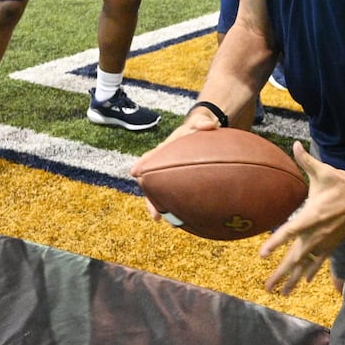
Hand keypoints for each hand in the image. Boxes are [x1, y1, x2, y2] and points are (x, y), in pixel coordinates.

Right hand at [130, 103, 224, 217]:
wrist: (204, 132)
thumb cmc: (198, 127)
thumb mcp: (199, 122)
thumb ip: (202, 122)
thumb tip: (209, 126)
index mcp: (164, 149)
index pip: (150, 157)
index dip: (142, 165)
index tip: (134, 172)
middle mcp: (163, 165)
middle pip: (152, 184)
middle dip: (152, 199)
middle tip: (155, 214)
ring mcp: (171, 175)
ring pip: (163, 194)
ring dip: (164, 208)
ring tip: (170, 223)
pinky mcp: (182, 182)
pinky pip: (178, 196)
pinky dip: (180, 207)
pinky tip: (188, 220)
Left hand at [259, 143, 344, 295]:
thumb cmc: (342, 184)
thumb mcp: (323, 172)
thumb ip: (306, 160)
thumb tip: (296, 144)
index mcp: (311, 215)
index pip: (289, 231)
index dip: (275, 243)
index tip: (262, 255)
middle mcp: (316, 233)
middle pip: (295, 258)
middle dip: (280, 273)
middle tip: (266, 287)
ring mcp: (324, 242)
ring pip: (305, 265)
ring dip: (292, 279)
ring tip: (280, 293)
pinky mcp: (331, 245)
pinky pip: (318, 263)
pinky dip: (309, 273)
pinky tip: (301, 283)